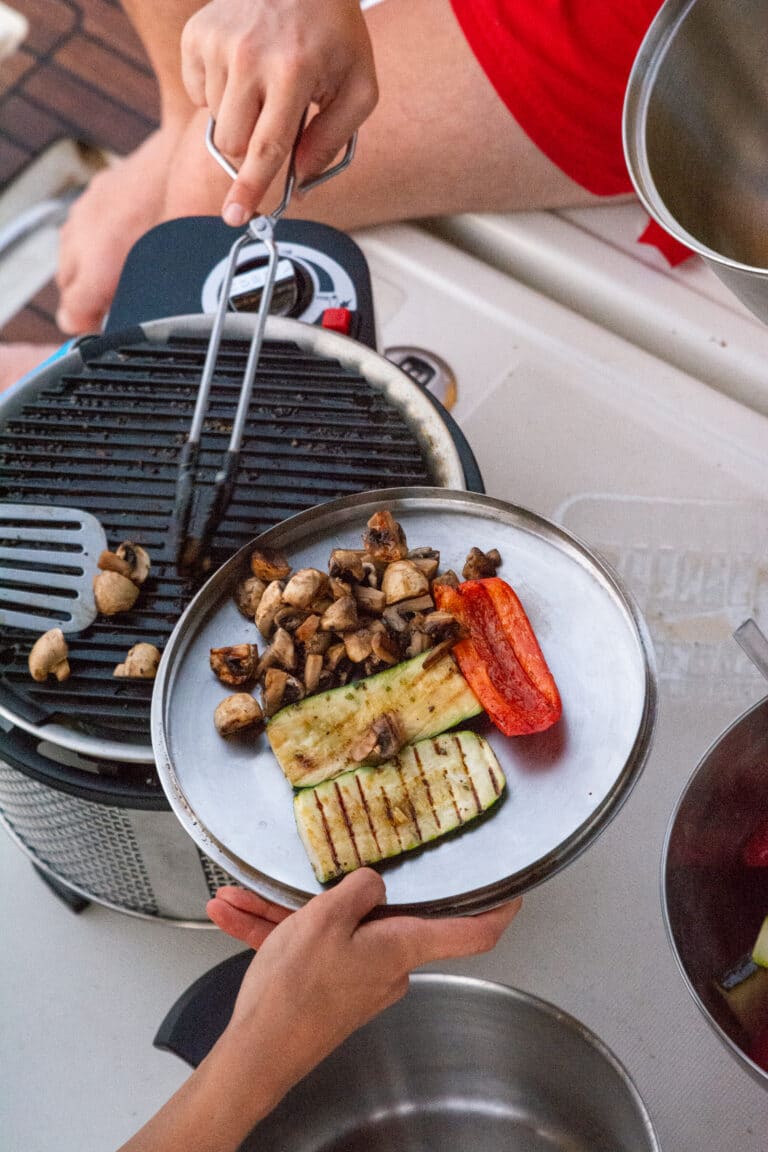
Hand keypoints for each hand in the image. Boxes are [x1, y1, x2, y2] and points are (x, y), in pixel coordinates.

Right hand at [181, 0, 377, 225]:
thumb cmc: (334, 33)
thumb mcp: (358, 87)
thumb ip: (333, 140)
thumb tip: (300, 182)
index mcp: (293, 71)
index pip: (266, 148)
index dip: (249, 189)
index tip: (233, 217)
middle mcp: (249, 55)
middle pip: (232, 143)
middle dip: (252, 145)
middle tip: (277, 115)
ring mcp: (218, 41)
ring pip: (215, 121)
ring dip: (240, 115)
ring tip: (265, 80)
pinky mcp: (197, 33)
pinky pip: (198, 93)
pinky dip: (219, 91)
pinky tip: (243, 66)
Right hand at [209, 869, 520, 1100]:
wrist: (257, 1055)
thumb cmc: (295, 991)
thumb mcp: (326, 918)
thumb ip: (359, 889)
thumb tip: (376, 882)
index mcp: (400, 947)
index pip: (469, 931)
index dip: (494, 908)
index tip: (512, 891)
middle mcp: (387, 966)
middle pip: (375, 915)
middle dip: (329, 893)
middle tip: (301, 873)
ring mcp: (356, 978)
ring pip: (327, 929)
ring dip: (283, 913)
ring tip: (238, 900)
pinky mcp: (328, 989)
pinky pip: (307, 949)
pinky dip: (275, 933)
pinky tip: (237, 918)